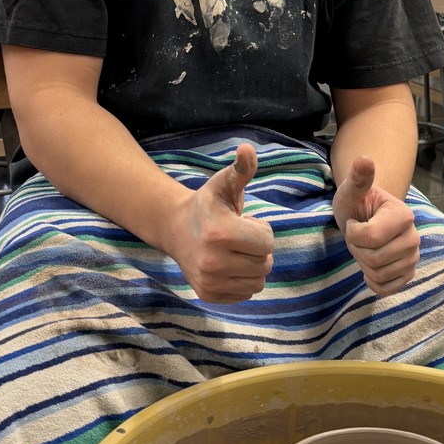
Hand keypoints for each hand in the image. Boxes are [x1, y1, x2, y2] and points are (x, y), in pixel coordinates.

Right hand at [173, 143, 273, 302]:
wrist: (175, 228)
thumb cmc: (208, 204)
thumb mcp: (224, 183)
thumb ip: (241, 169)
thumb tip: (247, 149)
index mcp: (220, 233)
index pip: (267, 243)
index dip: (260, 231)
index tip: (244, 222)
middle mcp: (212, 262)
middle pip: (265, 263)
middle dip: (258, 249)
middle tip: (239, 238)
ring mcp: (209, 282)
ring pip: (258, 281)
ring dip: (253, 266)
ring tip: (234, 251)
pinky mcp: (208, 295)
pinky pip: (246, 294)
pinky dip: (243, 281)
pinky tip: (228, 265)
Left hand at [332, 157, 419, 296]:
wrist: (366, 218)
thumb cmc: (358, 204)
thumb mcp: (352, 191)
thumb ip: (358, 178)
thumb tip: (364, 159)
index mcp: (404, 215)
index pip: (371, 238)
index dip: (353, 234)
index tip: (355, 222)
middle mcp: (414, 238)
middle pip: (374, 259)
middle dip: (357, 249)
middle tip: (358, 236)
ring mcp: (413, 258)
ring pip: (378, 274)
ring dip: (363, 263)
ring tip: (365, 246)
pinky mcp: (408, 274)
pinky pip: (385, 289)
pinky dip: (372, 280)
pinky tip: (370, 265)